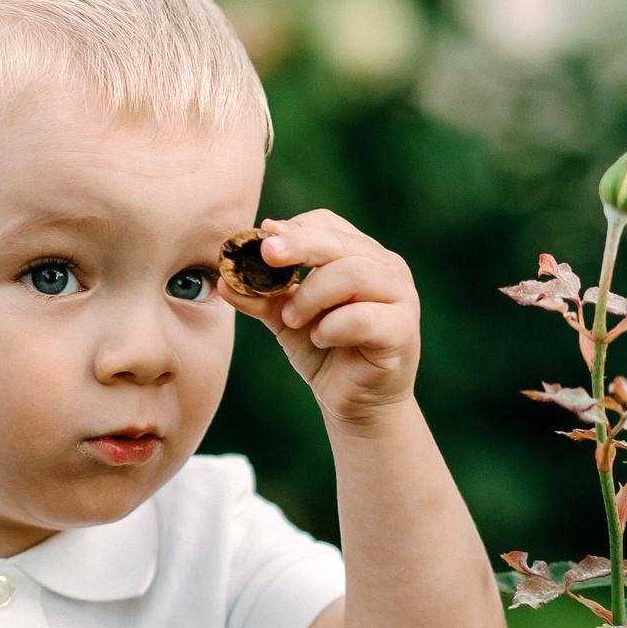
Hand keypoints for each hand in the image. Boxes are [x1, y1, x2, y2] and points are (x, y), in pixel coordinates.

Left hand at [224, 210, 421, 430]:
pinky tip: (320, 338)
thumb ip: (263, 296)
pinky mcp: (403, 331)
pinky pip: (364, 317)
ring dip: (313, 294)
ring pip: (354, 274)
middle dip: (298, 246)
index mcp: (361, 255)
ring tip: (292, 319)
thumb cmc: (325, 352)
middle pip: (340, 243)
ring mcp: (401, 297)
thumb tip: (223, 280)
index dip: (293, 230)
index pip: (327, 224)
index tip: (262, 244)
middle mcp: (387, 269)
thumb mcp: (287, 318)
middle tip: (265, 256)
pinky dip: (333, 326)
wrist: (355, 402)